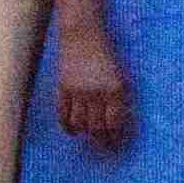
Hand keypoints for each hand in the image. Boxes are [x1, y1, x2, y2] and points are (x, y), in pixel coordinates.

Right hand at [56, 28, 131, 146]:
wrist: (83, 34)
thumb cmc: (107, 53)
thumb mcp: (121, 74)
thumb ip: (120, 96)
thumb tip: (119, 120)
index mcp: (116, 89)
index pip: (115, 122)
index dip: (116, 137)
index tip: (118, 144)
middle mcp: (96, 93)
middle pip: (97, 127)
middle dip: (102, 140)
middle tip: (106, 148)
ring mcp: (78, 91)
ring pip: (80, 123)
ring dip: (85, 134)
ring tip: (90, 138)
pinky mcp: (62, 88)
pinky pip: (63, 114)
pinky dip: (68, 126)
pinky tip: (73, 131)